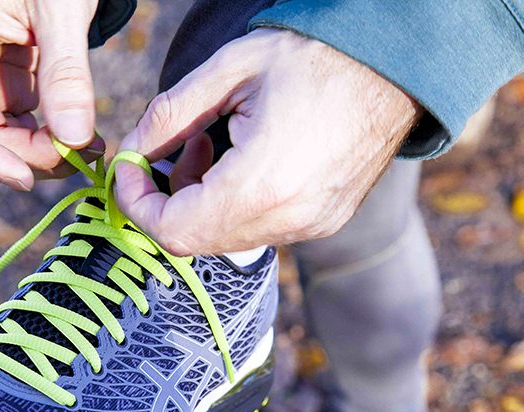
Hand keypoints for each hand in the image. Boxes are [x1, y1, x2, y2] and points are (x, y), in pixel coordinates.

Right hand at [0, 0, 101, 189]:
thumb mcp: (61, 8)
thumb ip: (66, 73)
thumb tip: (74, 139)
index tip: (26, 178)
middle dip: (26, 157)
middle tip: (79, 160)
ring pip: (1, 137)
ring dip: (42, 153)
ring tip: (89, 150)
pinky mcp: (8, 81)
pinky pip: (22, 124)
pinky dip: (51, 137)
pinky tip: (84, 139)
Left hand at [115, 29, 422, 255]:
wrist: (394, 64)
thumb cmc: (313, 57)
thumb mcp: (228, 71)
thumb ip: (169, 116)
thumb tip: (131, 150)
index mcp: (261, 184)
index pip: (173, 231)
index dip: (138, 207)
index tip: (130, 172)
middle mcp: (288, 219)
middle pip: (197, 241)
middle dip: (169, 202)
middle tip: (176, 150)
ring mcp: (311, 226)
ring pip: (227, 238)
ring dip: (203, 202)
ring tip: (213, 144)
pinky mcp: (324, 221)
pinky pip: (260, 229)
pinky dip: (236, 205)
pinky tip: (246, 159)